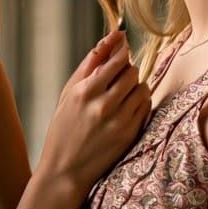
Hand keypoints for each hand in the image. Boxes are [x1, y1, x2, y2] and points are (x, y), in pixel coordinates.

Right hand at [38, 31, 150, 193]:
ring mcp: (119, 120)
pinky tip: (125, 107)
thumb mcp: (68, 94)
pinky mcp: (130, 133)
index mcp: (85, 92)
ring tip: (121, 93)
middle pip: (131, 72)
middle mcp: (103, 104)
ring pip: (141, 87)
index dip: (122, 49)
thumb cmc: (63, 129)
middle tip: (117, 75)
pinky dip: (138, 101)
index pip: (116, 60)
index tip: (123, 43)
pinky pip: (144, 105)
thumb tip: (112, 38)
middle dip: (127, 69)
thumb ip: (90, 66)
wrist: (65, 169)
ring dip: (134, 85)